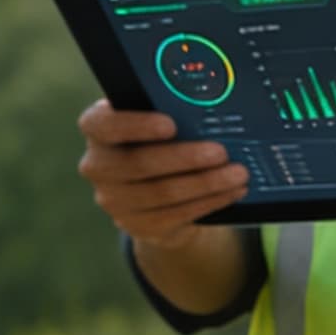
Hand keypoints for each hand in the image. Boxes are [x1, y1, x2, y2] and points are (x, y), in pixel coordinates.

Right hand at [77, 101, 249, 245]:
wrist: (155, 188)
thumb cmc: (159, 140)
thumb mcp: (156, 121)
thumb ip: (168, 111)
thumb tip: (207, 108)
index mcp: (97, 130)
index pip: (102, 125)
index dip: (135, 125)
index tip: (170, 124)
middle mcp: (97, 166)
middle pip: (139, 164)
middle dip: (185, 158)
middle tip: (221, 152)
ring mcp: (114, 200)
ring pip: (162, 193)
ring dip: (206, 183)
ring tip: (238, 173)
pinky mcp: (137, 225)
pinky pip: (176, 215)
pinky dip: (209, 202)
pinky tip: (232, 192)